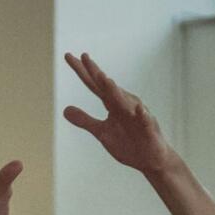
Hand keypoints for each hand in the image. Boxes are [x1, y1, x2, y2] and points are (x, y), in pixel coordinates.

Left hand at [60, 51, 175, 174]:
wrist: (150, 159)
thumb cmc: (127, 142)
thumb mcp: (102, 132)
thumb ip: (85, 120)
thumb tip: (64, 109)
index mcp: (112, 103)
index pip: (94, 85)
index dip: (82, 72)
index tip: (69, 56)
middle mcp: (124, 104)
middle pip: (107, 87)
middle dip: (96, 73)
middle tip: (84, 57)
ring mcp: (136, 115)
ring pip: (125, 101)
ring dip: (115, 90)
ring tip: (105, 79)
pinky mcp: (148, 128)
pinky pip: (145, 120)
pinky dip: (142, 114)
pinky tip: (138, 109)